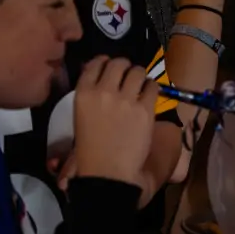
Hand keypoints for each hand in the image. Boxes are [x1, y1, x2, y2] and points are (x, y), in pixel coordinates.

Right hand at [68, 57, 158, 186]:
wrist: (108, 171)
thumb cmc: (90, 150)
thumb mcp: (81, 117)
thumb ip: (90, 95)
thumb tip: (101, 77)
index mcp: (83, 93)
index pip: (96, 63)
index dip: (105, 62)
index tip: (110, 67)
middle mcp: (104, 91)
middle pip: (119, 63)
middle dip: (125, 67)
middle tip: (128, 76)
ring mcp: (126, 99)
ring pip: (138, 71)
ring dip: (140, 76)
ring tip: (140, 86)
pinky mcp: (146, 109)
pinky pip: (153, 86)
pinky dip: (152, 88)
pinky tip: (149, 96)